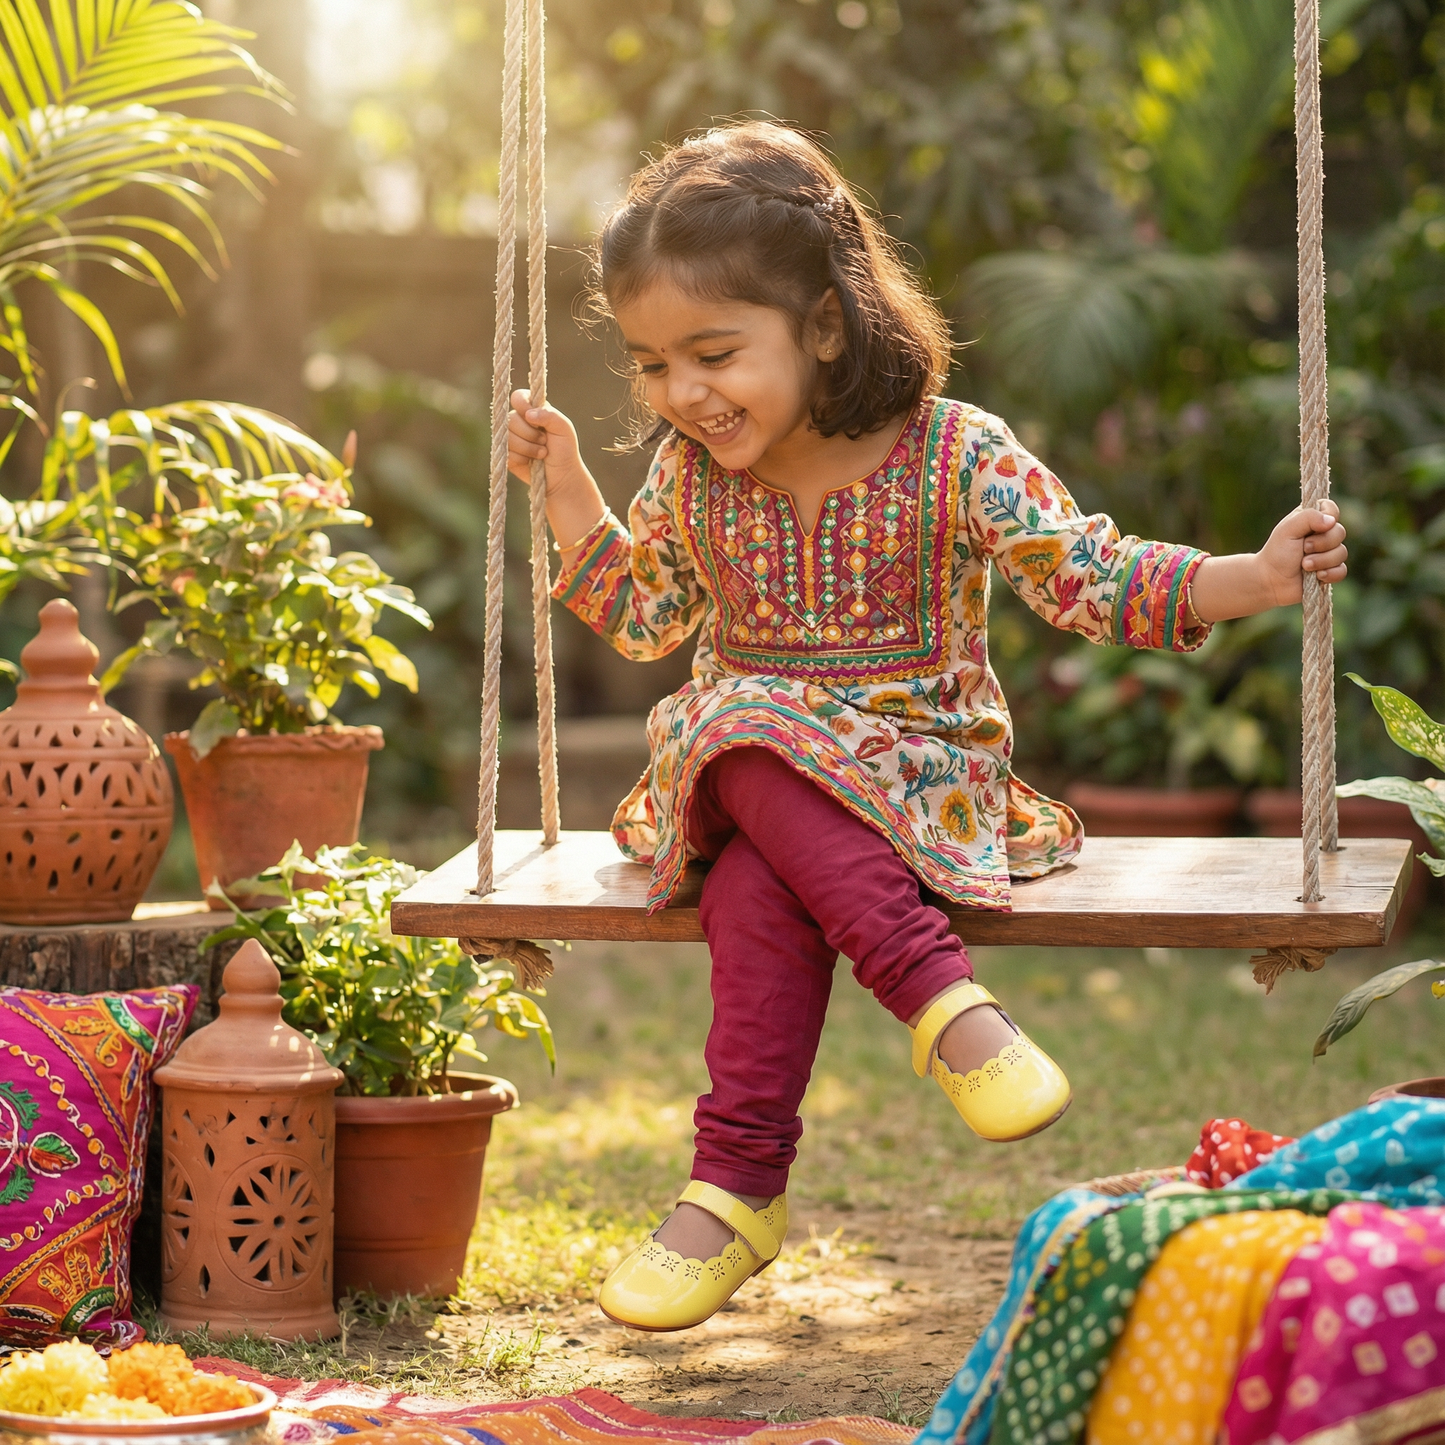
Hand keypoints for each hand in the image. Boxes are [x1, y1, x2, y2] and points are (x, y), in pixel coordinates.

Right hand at [506, 389, 605, 551]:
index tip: (532, 417)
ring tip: (541, 453)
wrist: (562, 477)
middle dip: (530, 434)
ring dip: (527, 448)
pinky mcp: (507, 454)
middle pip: (511, 419)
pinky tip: (531, 462)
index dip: (522, 405)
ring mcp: (511, 438)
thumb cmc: (565, 450)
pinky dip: (521, 458)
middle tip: (544, 442)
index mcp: (533, 410)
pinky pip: (506, 452)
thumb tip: (529, 414)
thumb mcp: (564, 429)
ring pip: (507, 437)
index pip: (518, 397)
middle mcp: (520, 422)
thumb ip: (550, 415)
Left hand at [1190, 500, 1347, 621]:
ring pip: (1342, 553)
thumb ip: (1307, 518)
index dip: (1327, 517)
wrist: (1265, 581)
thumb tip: (1330, 519)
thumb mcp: (1288, 531)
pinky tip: (1313, 578)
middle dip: (1319, 545)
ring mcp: (1326, 554)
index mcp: (1312, 519)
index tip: (1314, 526)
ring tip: (1301, 566)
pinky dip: (1329, 575)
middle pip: (1341, 533)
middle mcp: (1321, 535)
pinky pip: (1342, 572)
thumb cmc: (1272, 553)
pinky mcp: (1328, 573)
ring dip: (1320, 562)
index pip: (1333, 509)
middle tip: (1299, 552)